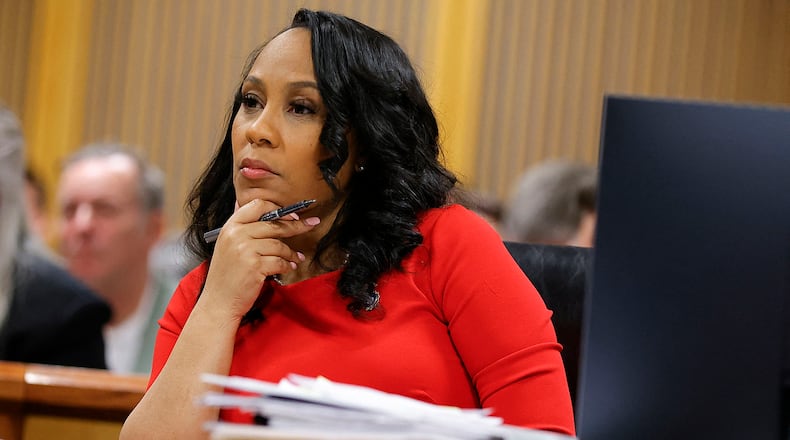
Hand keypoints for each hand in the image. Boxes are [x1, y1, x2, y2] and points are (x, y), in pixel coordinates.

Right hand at [199, 199, 318, 320]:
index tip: (292, 215)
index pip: (257, 205)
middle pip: (274, 224)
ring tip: (297, 258)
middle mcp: (236, 235)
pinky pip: (280, 261)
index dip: (278, 208)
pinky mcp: (255, 267)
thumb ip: (241, 227)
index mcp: (230, 227)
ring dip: (291, 252)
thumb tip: (254, 205)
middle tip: (311, 225)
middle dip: (296, 225)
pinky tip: (290, 267)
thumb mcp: (227, 245)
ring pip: (279, 245)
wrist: (218, 302)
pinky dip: (288, 265)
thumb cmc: (226, 275)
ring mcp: (245, 251)